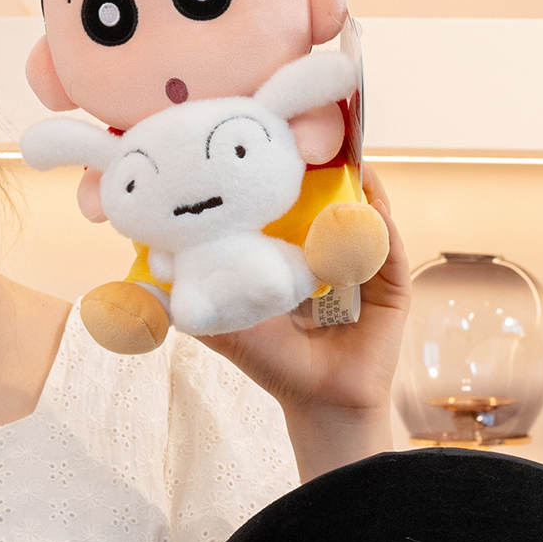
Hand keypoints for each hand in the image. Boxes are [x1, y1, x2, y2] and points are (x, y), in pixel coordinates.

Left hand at [196, 164, 410, 480]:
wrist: (318, 404)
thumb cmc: (274, 364)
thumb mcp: (227, 321)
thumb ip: (196, 293)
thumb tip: (149, 266)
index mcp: (302, 262)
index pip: (298, 211)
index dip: (290, 181)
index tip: (274, 148)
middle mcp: (337, 260)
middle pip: (336, 206)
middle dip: (328, 173)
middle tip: (314, 137)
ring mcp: (369, 272)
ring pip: (366, 218)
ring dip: (360, 185)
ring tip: (348, 153)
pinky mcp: (394, 290)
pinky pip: (388, 248)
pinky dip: (380, 224)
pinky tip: (369, 201)